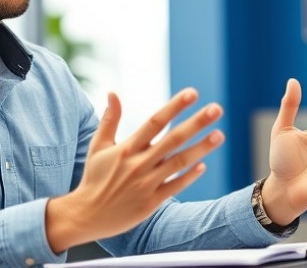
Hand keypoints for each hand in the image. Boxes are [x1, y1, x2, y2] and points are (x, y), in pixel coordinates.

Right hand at [45, 88, 224, 252]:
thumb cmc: (94, 178)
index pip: (155, 122)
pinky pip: (175, 186)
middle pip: (173, 139)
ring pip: (179, 163)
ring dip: (201, 148)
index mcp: (127, 148)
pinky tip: (203, 165)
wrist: (86, 215)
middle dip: (196, 123)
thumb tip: (112, 92)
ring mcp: (146, 184)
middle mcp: (139, 164)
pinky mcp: (151, 202)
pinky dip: (189, 176)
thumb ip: (109, 119)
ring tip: (220, 135)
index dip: (174, 107)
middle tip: (216, 109)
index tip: (192, 93)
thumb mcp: (98, 146)